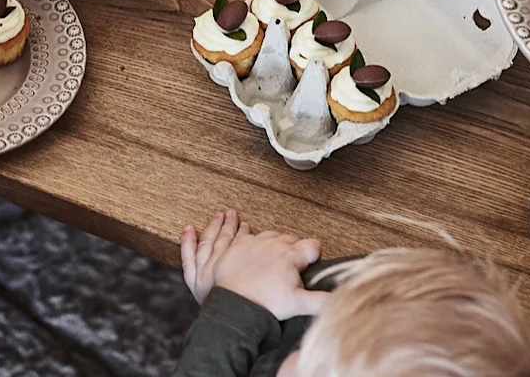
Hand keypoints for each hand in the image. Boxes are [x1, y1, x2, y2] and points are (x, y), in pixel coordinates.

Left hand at [179, 210, 326, 318]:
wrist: (237, 313)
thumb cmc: (266, 307)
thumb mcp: (300, 303)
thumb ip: (322, 299)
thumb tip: (341, 297)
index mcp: (285, 255)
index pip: (305, 246)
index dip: (312, 250)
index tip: (314, 252)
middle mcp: (259, 245)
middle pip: (272, 236)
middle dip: (279, 238)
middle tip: (282, 241)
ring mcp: (233, 249)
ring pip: (230, 231)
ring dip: (229, 224)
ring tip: (228, 215)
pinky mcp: (212, 257)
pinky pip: (197, 245)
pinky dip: (191, 238)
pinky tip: (188, 228)